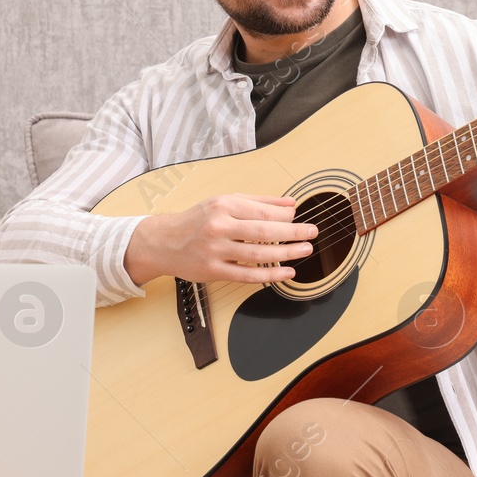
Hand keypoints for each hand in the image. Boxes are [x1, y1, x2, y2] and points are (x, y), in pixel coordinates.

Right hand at [123, 193, 317, 286]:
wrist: (164, 242)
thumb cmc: (198, 220)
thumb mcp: (224, 201)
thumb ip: (259, 201)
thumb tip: (291, 204)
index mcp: (223, 206)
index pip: (262, 211)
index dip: (286, 217)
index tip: (301, 219)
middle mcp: (218, 226)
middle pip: (263, 232)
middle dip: (293, 233)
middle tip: (312, 232)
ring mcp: (215, 250)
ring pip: (258, 254)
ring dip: (286, 254)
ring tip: (305, 250)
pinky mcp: (213, 271)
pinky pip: (247, 275)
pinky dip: (270, 275)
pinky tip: (287, 272)